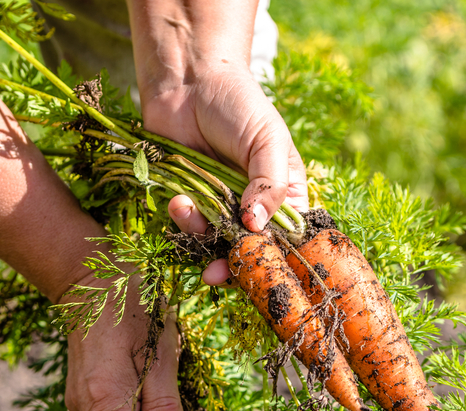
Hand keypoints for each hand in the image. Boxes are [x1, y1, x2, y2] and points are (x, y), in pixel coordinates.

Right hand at [64, 273, 185, 410]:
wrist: (92, 282)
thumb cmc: (132, 313)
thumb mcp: (161, 357)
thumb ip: (164, 407)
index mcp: (104, 403)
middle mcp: (84, 408)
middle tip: (164, 403)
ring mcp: (78, 400)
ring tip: (149, 380)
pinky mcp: (79, 391)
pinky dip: (124, 407)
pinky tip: (134, 376)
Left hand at [143, 63, 307, 284]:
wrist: (188, 81)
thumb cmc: (238, 103)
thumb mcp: (267, 139)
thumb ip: (270, 184)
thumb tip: (257, 226)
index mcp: (285, 195)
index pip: (287, 240)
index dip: (275, 259)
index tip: (258, 269)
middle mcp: (255, 207)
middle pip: (250, 251)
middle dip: (232, 264)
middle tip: (216, 273)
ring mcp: (221, 207)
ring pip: (216, 245)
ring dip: (200, 236)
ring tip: (187, 209)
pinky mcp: (192, 202)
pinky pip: (189, 228)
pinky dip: (183, 221)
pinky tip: (178, 200)